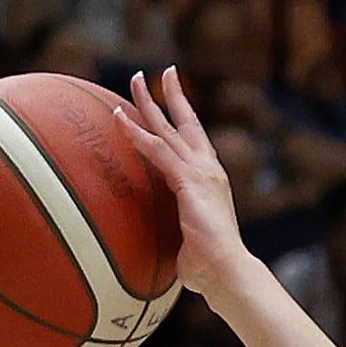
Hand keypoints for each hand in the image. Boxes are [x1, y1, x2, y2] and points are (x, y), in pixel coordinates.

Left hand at [115, 67, 246, 296]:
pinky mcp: (188, 182)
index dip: (183, 114)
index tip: (173, 93)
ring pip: (168, 129)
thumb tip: (160, 248)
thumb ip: (176, 234)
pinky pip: (156, 150)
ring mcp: (200, 173)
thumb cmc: (209, 268)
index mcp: (210, 179)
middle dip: (168, 95)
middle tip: (151, 74)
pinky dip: (136, 133)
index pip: (194, 139)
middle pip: (185, 122)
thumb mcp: (189, 242)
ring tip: (133, 80)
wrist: (227, 272)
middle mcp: (208, 169)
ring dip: (148, 103)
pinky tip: (118, 119)